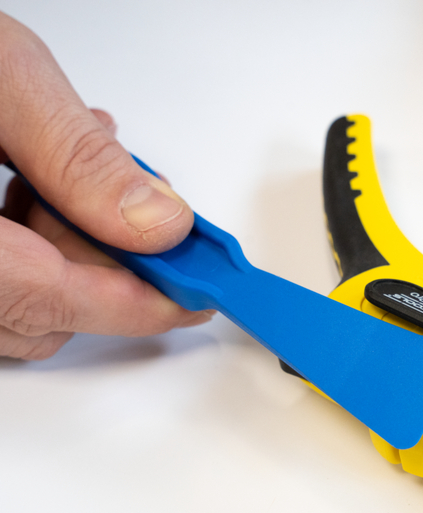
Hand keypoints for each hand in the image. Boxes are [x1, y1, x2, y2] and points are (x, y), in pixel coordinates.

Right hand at [0, 12, 211, 359]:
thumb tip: (157, 223)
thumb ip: (79, 158)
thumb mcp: (2, 82)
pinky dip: (28, 244)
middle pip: (36, 311)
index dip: (136, 303)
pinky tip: (31, 182)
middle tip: (123, 198)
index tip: (195, 294)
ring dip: (64, 246)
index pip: (47, 301)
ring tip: (60, 167)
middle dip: (99, 258)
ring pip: (15, 303)